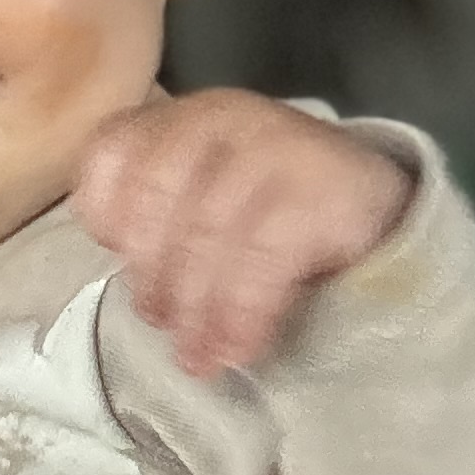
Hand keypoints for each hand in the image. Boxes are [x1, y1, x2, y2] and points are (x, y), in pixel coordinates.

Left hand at [70, 91, 414, 378]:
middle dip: (152, 274)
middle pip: (155, 200)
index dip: (104, 213)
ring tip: (197, 357)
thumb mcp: (202, 196)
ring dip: (196, 309)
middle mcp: (218, 117)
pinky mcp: (320, 187)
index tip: (118, 262)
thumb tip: (129, 282)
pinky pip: (262, 259)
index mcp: (176, 117)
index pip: (111, 152)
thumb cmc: (264, 206)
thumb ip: (154, 217)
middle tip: (159, 324)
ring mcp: (272, 144)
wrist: (371, 197)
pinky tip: (239, 348)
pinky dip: (241, 313)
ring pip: (207, 234)